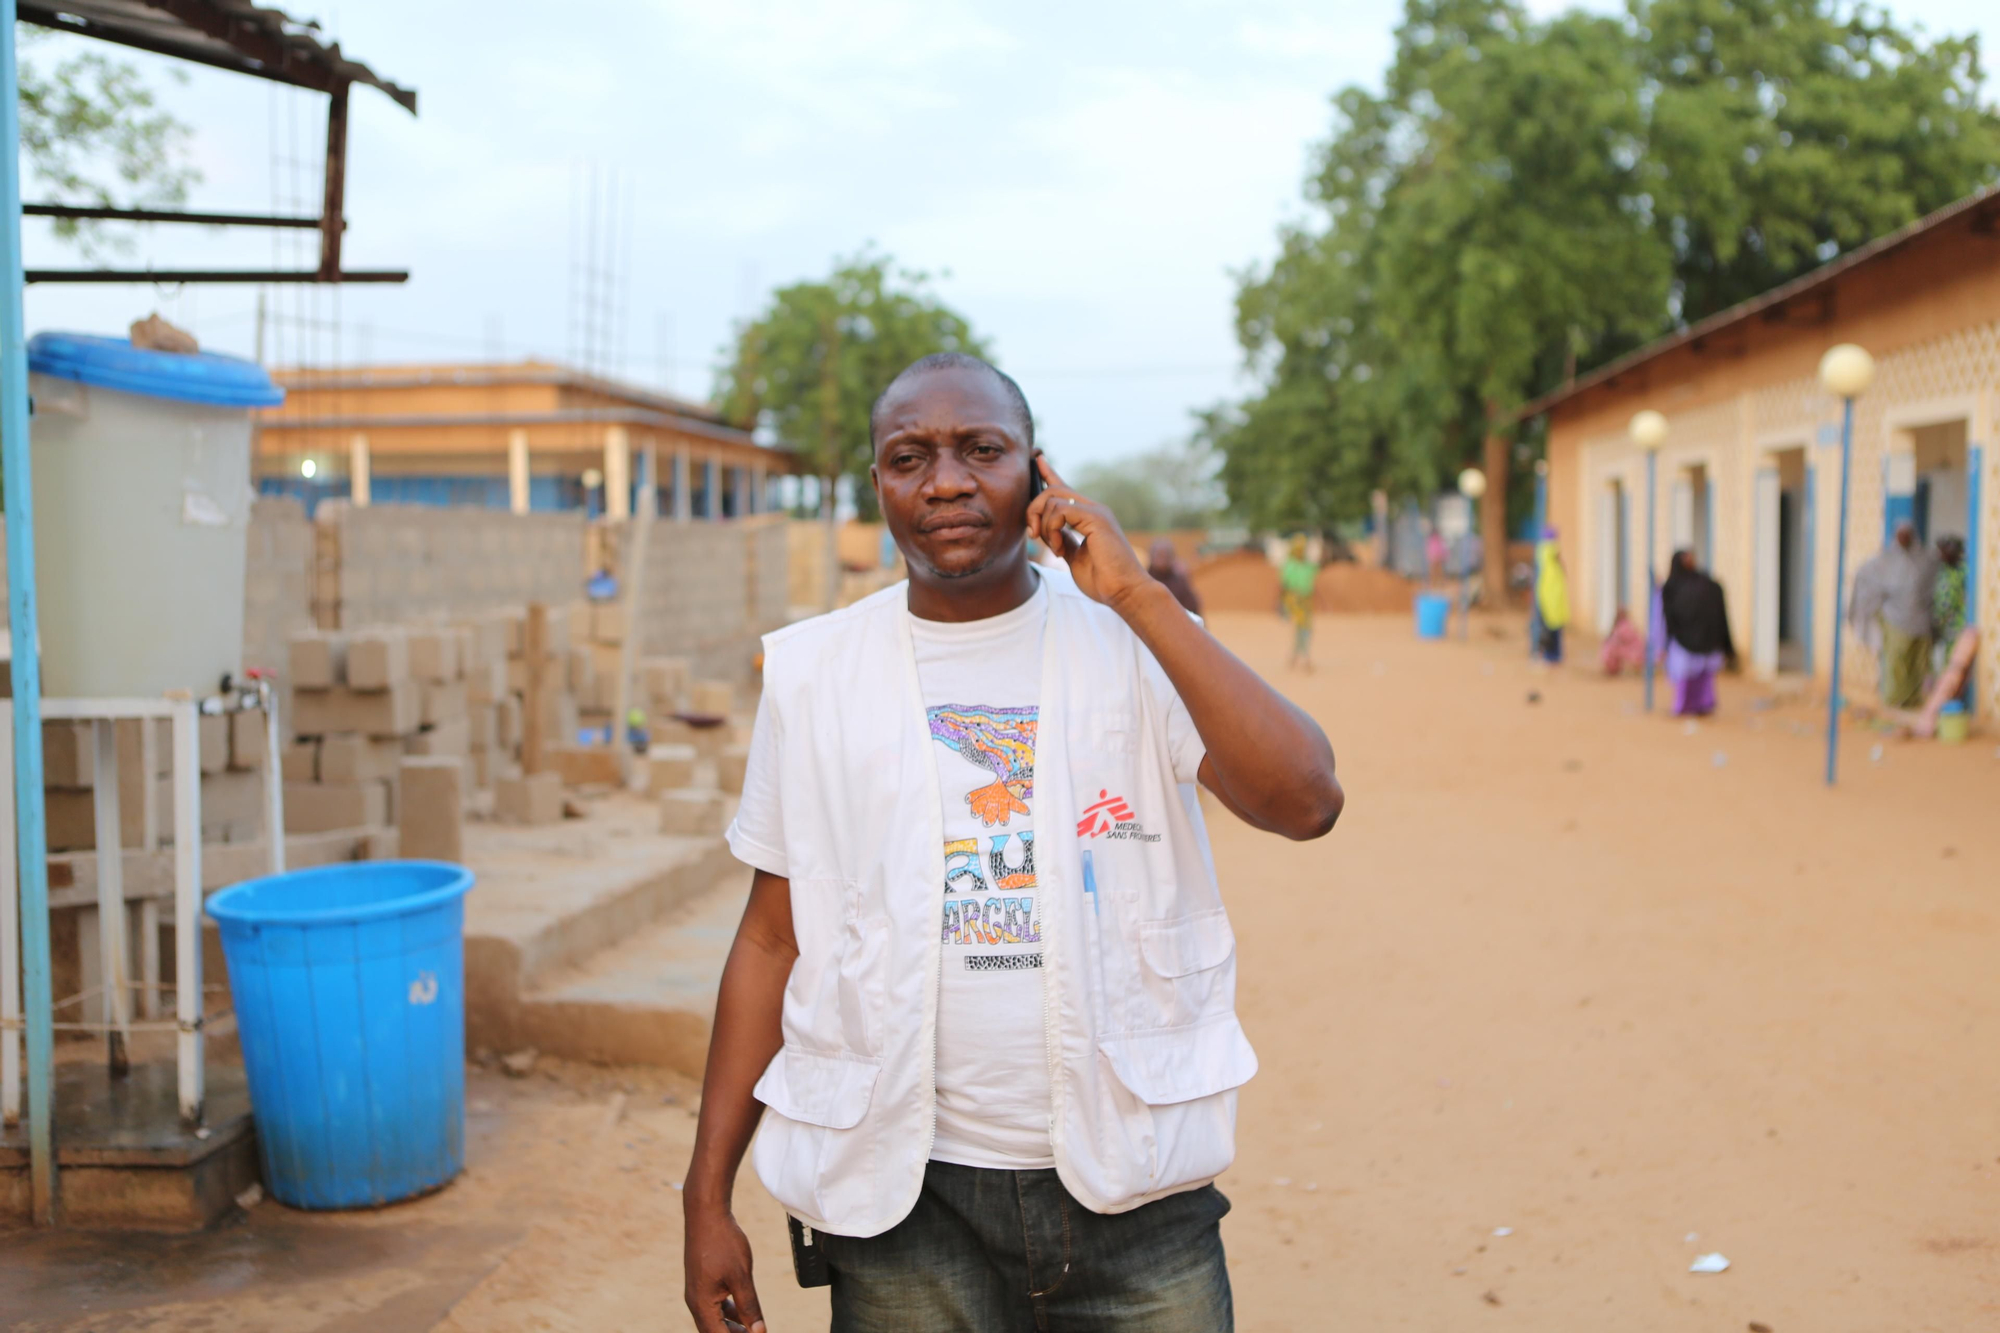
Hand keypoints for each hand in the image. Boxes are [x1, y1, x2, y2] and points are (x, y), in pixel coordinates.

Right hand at [685, 1205, 766, 1332]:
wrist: (706, 1213)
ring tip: (752, 1328)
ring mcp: (697, 1290)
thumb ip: (750, 1307)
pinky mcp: (701, 1280)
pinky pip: (713, 1304)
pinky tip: (743, 1309)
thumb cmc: (723, 1243)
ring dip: (732, 1325)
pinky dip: (728, 1311)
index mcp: (701, 1304)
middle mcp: (695, 1301)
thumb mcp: (741, 1277)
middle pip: (713, 1330)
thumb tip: (759, 1331)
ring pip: (714, 1318)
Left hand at [1025, 457, 1152, 611]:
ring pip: (1053, 497)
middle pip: (1053, 490)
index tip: (1037, 459)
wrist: (1125, 592)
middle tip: (1033, 535)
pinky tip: (1058, 548)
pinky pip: (1060, 510)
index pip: (1065, 488)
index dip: (1049, 473)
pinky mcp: (1096, 518)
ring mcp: (1096, 512)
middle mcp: (1094, 509)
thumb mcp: (1075, 558)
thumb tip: (1050, 533)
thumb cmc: (1103, 581)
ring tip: (1053, 548)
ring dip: (1043, 524)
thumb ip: (1064, 541)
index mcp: (1090, 517)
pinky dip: (1052, 529)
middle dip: (1033, 509)